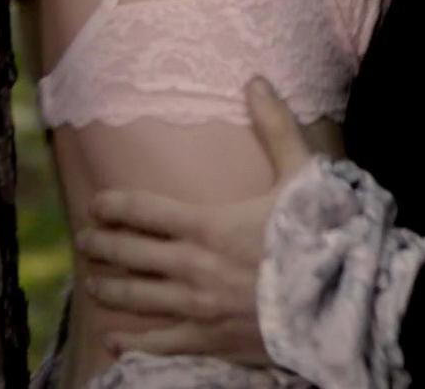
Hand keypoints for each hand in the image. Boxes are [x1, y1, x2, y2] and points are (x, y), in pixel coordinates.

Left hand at [79, 79, 316, 364]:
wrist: (339, 297)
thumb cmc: (321, 233)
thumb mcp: (302, 174)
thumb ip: (275, 128)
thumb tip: (255, 81)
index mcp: (208, 223)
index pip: (144, 211)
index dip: (114, 206)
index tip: (96, 204)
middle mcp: (192, 265)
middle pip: (130, 254)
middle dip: (102, 245)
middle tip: (85, 241)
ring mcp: (197, 305)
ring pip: (137, 297)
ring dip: (110, 288)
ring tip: (93, 283)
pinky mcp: (209, 337)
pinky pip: (159, 342)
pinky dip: (132, 341)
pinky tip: (114, 339)